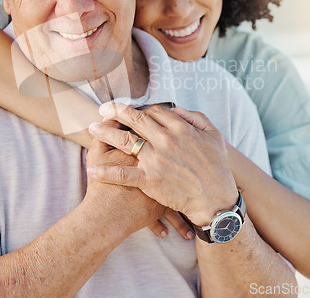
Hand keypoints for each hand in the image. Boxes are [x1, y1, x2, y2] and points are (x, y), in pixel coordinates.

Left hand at [88, 103, 238, 225]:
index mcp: (180, 128)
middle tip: (102, 109)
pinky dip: (106, 171)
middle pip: (134, 120)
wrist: (215, 200)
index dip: (140, 109)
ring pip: (124, 140)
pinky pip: (122, 174)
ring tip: (92, 128)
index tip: (131, 111)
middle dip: (116, 111)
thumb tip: (176, 108)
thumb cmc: (216, 168)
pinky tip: (92, 168)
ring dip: (105, 132)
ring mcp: (156, 160)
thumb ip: (196, 118)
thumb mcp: (214, 135)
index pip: (153, 111)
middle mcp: (165, 140)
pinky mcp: (149, 180)